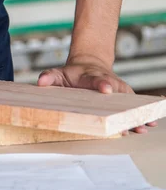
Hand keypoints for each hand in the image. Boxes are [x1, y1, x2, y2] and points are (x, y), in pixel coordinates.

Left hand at [37, 56, 156, 134]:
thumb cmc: (73, 74)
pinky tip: (149, 125)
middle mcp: (107, 82)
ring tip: (143, 126)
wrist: (89, 64)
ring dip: (135, 114)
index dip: (102, 84)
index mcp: (90, 77)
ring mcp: (117, 90)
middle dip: (122, 106)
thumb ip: (50, 76)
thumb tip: (41, 82)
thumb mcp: (59, 72)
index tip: (107, 90)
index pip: (96, 80)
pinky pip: (134, 106)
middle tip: (128, 119)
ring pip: (128, 102)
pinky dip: (141, 115)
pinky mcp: (123, 97)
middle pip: (117, 93)